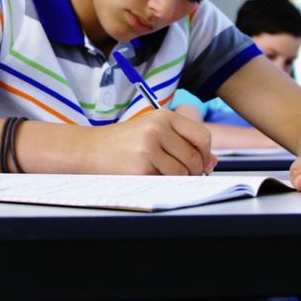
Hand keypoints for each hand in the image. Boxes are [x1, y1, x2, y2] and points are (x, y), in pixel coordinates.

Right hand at [81, 110, 216, 174]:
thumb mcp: (152, 132)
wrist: (88, 149)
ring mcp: (148, 148)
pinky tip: (148, 177)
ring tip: (160, 174)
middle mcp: (157, 128)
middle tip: (179, 174)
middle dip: (192, 171)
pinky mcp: (140, 167)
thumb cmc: (122, 143)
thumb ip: (182, 143)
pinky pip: (166, 182)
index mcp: (163, 116)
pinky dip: (162, 184)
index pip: (202, 136)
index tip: (200, 164)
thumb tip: (212, 162)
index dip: (205, 154)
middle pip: (194, 157)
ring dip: (177, 180)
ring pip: (182, 172)